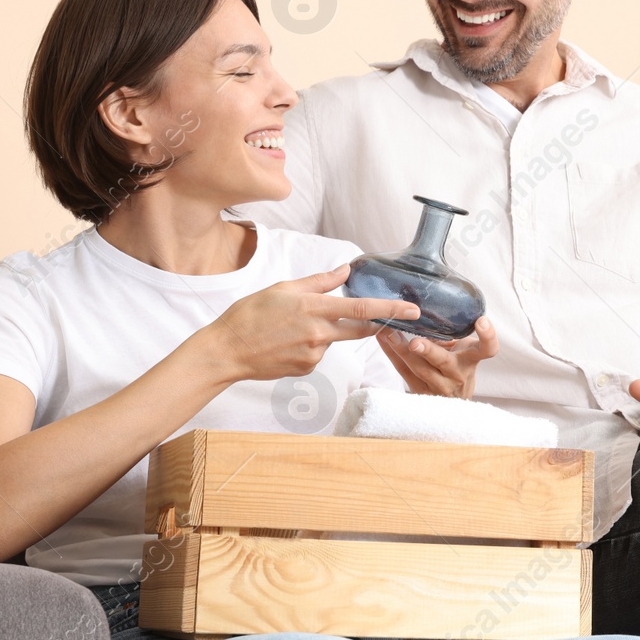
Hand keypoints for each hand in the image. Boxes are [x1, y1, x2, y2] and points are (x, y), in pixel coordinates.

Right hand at [206, 265, 421, 381]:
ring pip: (334, 339)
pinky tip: (287, 343)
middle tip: (392, 318)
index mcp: (314, 309)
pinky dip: (310, 345)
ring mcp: (314, 355)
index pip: (362, 309)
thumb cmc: (250, 315)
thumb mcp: (283, 288)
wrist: (227, 351)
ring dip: (326, 331)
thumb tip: (345, 270)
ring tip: (291, 328)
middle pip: (360, 329)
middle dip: (379, 323)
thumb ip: (319, 281)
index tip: (412, 310)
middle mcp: (319, 334)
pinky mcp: (307, 369)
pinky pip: (319, 353)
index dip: (391, 309)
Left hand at [375, 316, 498, 398]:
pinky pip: (404, 372)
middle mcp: (458, 374)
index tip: (482, 320)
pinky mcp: (421, 393)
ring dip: (401, 351)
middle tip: (415, 342)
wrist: (455, 399)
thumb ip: (454, 333)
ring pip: (419, 369)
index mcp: (472, 359)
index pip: (488, 349)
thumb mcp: (464, 350)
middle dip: (429, 351)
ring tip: (388, 333)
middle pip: (444, 362)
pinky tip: (382, 340)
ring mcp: (440, 386)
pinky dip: (392, 355)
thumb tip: (431, 301)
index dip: (488, 336)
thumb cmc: (459, 365)